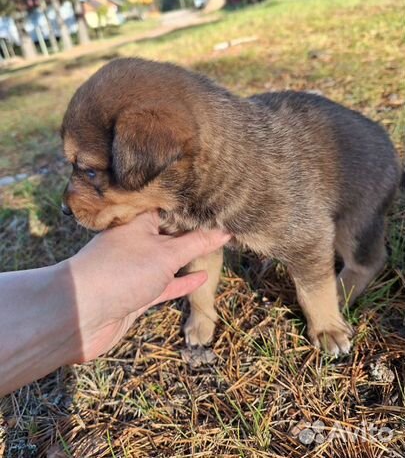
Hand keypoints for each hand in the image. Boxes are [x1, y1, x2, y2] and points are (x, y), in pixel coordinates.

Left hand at [68, 212, 229, 361]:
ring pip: (168, 260)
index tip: (217, 201)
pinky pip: (165, 283)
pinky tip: (202, 277)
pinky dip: (182, 281)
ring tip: (217, 249)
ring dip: (189, 258)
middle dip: (194, 231)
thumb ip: (197, 243)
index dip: (192, 205)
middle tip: (224, 223)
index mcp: (138, 221)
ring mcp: (135, 267)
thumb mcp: (166, 254)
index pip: (169, 207)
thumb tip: (225, 229)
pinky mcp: (136, 291)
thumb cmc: (122, 272)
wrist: (81, 313)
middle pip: (170, 233)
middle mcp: (136, 241)